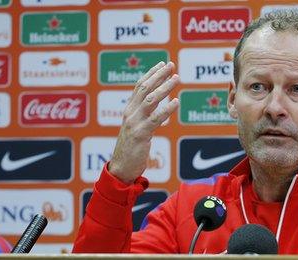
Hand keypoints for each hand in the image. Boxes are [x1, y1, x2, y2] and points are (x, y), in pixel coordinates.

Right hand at [108, 61, 179, 183]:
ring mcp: (134, 123)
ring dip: (164, 88)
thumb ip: (142, 115)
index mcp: (128, 110)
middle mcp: (130, 113)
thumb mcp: (134, 127)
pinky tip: (176, 102)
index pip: (139, 86)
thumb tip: (156, 103)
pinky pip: (155, 118)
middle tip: (171, 66)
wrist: (121, 168)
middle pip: (144, 88)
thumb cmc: (130, 149)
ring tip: (176, 79)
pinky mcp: (140, 134)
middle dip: (158, 75)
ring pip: (150, 100)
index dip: (150, 74)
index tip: (162, 64)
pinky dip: (166, 109)